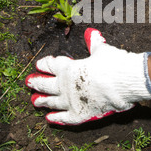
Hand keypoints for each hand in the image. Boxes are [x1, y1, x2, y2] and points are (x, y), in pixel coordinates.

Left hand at [25, 28, 150, 124]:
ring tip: (34, 101)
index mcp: (68, 68)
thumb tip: (92, 32)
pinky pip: (64, 118)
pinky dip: (56, 118)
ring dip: (42, 101)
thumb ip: (94, 43)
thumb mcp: (101, 50)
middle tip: (28, 82)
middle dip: (36, 82)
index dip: (45, 64)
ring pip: (51, 101)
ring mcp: (70, 101)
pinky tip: (49, 118)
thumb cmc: (112, 63)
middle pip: (46, 84)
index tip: (39, 64)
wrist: (122, 82)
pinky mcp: (79, 114)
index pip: (51, 65)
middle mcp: (64, 85)